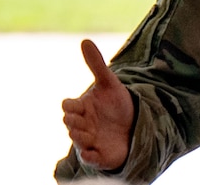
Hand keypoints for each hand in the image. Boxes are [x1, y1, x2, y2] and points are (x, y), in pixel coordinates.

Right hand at [61, 38, 132, 171]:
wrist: (131, 127)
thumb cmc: (115, 105)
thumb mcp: (109, 83)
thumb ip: (96, 64)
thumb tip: (84, 40)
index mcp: (82, 107)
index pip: (68, 106)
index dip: (70, 106)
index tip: (79, 104)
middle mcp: (82, 125)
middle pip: (70, 123)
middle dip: (74, 122)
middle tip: (83, 120)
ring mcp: (89, 140)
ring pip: (78, 140)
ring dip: (81, 137)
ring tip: (91, 135)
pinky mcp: (98, 155)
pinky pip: (90, 158)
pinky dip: (90, 156)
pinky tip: (92, 152)